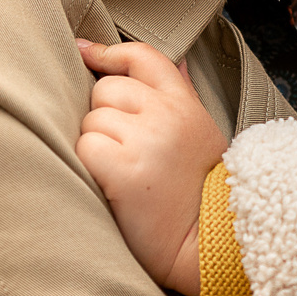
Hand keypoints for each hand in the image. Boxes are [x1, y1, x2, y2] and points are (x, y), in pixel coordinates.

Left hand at [75, 39, 225, 295]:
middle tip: (125, 152)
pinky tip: (112, 186)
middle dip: (104, 118)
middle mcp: (166, 114)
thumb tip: (177, 61)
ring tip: (124, 174)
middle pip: (104, 90)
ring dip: (96, 147)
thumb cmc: (202, 191)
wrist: (212, 243)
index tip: (85, 53)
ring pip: (90, 122)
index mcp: (184, 102)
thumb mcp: (202, 132)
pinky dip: (89, 169)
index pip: (141, 57)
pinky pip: (84, 149)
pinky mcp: (123, 169)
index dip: (109, 53)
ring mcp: (145, 140)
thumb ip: (183, 95)